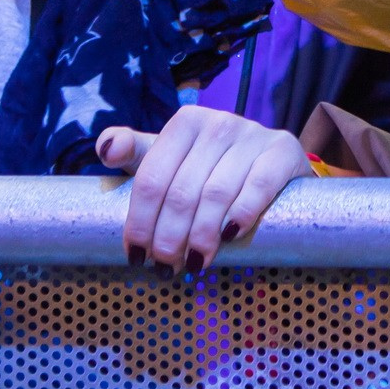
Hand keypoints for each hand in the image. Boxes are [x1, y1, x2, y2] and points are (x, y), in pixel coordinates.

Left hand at [99, 107, 310, 271]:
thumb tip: (106, 149)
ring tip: (194, 263)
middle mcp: (218, 122)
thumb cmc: (209, 166)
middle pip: (181, 191)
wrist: (270, 161)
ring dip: (201, 235)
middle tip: (166, 266)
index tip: (136, 255)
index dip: (140, 221)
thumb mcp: (172, 157)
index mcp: (185, 123)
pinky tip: (230, 237)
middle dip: (169, 237)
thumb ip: (135, 152)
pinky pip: (258, 187)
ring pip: (216, 194)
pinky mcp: (282, 151)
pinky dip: (241, 215)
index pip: (152, 177)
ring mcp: (253, 134)